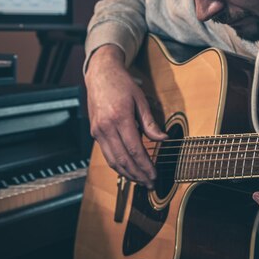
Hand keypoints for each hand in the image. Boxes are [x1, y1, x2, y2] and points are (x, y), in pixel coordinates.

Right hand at [85, 44, 166, 187]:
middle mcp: (106, 127)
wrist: (100, 74)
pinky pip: (107, 154)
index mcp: (120, 118)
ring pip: (113, 161)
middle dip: (138, 175)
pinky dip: (117, 165)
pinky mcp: (95, 133)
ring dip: (127, 174)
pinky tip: (128, 170)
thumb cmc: (122, 84)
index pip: (135, 150)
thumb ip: (150, 122)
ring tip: (140, 181)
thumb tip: (163, 139)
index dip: (146, 166)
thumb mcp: (140, 100)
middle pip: (123, 159)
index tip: (155, 175)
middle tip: (150, 184)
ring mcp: (98, 131)